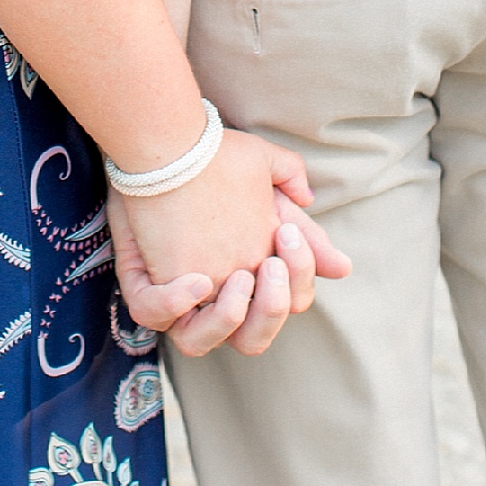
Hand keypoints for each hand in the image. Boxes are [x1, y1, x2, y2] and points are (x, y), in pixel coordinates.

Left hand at [109, 138, 349, 357]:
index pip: (288, 304)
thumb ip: (302, 227)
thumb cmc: (214, 164)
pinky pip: (153, 314)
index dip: (297, 279)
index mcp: (251, 278)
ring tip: (237, 278)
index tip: (286, 234)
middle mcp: (216, 295)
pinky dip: (174, 303)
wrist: (166, 142)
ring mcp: (178, 294)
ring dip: (225, 319)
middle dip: (269, 308)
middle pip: (251, 339)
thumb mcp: (266, 188)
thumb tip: (341, 268)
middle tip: (269, 264)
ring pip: (197, 342)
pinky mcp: (144, 281)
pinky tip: (195, 279)